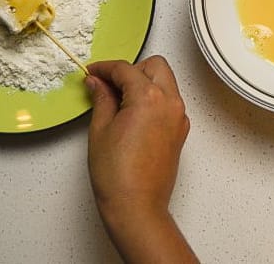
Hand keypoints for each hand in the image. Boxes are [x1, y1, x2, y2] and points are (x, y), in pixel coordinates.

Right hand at [85, 56, 196, 263]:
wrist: (136, 206)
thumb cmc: (118, 175)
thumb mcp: (100, 130)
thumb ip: (101, 99)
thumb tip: (98, 83)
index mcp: (149, 98)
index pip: (126, 69)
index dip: (105, 68)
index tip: (93, 72)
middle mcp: (170, 103)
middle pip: (155, 66)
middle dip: (131, 70)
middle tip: (108, 84)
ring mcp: (179, 117)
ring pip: (166, 82)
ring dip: (145, 82)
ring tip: (119, 100)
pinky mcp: (180, 131)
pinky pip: (170, 102)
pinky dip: (154, 99)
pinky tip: (133, 114)